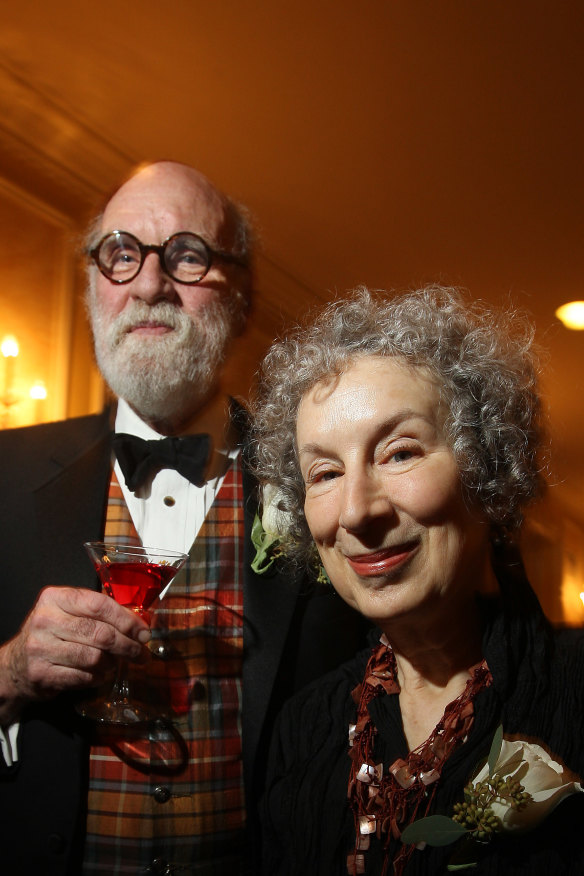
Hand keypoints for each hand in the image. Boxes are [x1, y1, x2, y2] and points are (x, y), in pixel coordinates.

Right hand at [0, 586, 150, 721]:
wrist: (15, 665)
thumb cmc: (51, 634)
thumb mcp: (67, 613)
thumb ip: (97, 612)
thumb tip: (138, 623)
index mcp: (55, 598)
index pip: (99, 605)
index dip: (127, 619)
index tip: (143, 632)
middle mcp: (45, 619)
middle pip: (100, 633)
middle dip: (127, 646)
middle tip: (141, 653)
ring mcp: (41, 647)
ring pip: (94, 657)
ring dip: (112, 663)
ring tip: (116, 664)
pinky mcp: (41, 673)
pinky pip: (83, 677)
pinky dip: (98, 677)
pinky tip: (100, 674)